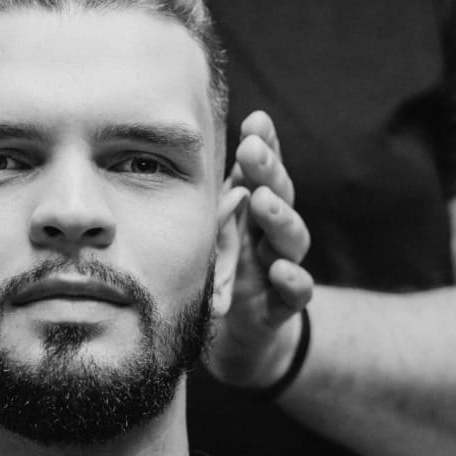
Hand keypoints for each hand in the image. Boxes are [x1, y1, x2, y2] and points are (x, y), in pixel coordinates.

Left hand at [210, 110, 314, 389]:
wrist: (237, 334)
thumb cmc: (218, 271)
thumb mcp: (205, 234)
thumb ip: (200, 202)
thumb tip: (160, 155)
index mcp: (250, 210)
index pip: (260, 172)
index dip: (264, 147)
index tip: (254, 121)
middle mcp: (269, 233)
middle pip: (278, 196)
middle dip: (267, 172)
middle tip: (251, 151)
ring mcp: (278, 267)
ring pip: (292, 239)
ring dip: (279, 218)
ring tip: (263, 202)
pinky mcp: (282, 306)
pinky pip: (295, 293)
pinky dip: (293, 281)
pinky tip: (282, 270)